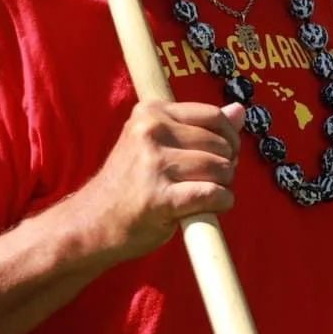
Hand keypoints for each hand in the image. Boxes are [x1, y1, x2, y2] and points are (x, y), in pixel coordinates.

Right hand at [73, 101, 242, 260]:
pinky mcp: (160, 197)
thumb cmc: (130, 184)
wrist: (93, 223)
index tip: (222, 156)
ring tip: (205, 196)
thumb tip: (239, 110)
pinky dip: (221, 203)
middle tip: (210, 181)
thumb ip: (198, 127)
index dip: (228, 139)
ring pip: (220, 168)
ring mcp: (154, 164)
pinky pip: (212, 194)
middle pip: (219, 144)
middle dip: (227, 165)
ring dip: (223, 186)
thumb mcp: (157, 144)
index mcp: (150, 112)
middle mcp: (150, 131)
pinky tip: (210, 208)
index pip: (212, 116)